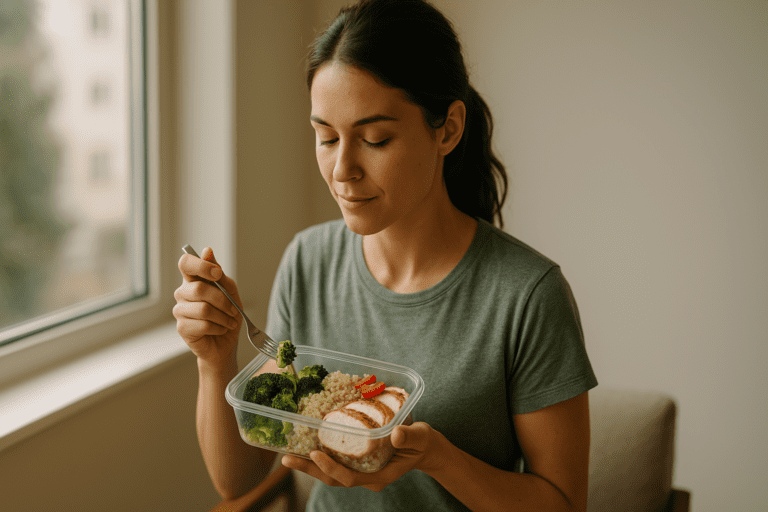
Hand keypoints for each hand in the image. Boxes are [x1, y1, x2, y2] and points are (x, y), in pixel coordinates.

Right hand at [173, 247, 242, 368]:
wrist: (225, 343)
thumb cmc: (227, 315)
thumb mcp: (230, 292)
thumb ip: (219, 274)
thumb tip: (207, 251)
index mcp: (193, 280)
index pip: (185, 263)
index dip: (200, 265)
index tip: (217, 274)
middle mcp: (182, 293)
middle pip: (200, 289)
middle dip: (223, 301)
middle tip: (234, 310)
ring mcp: (180, 311)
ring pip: (204, 309)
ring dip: (224, 317)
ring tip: (229, 322)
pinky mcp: (182, 328)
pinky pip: (204, 324)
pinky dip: (219, 327)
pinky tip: (220, 330)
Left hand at [282, 422, 442, 491]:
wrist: (423, 447)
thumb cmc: (422, 442)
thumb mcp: (420, 437)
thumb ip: (410, 436)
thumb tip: (396, 433)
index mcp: (379, 476)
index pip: (350, 478)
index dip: (331, 468)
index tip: (315, 454)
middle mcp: (366, 477)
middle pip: (333, 478)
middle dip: (310, 469)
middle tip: (287, 458)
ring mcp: (361, 471)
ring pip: (331, 472)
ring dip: (309, 464)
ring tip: (288, 454)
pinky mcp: (357, 462)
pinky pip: (335, 461)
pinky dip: (320, 455)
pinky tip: (305, 443)